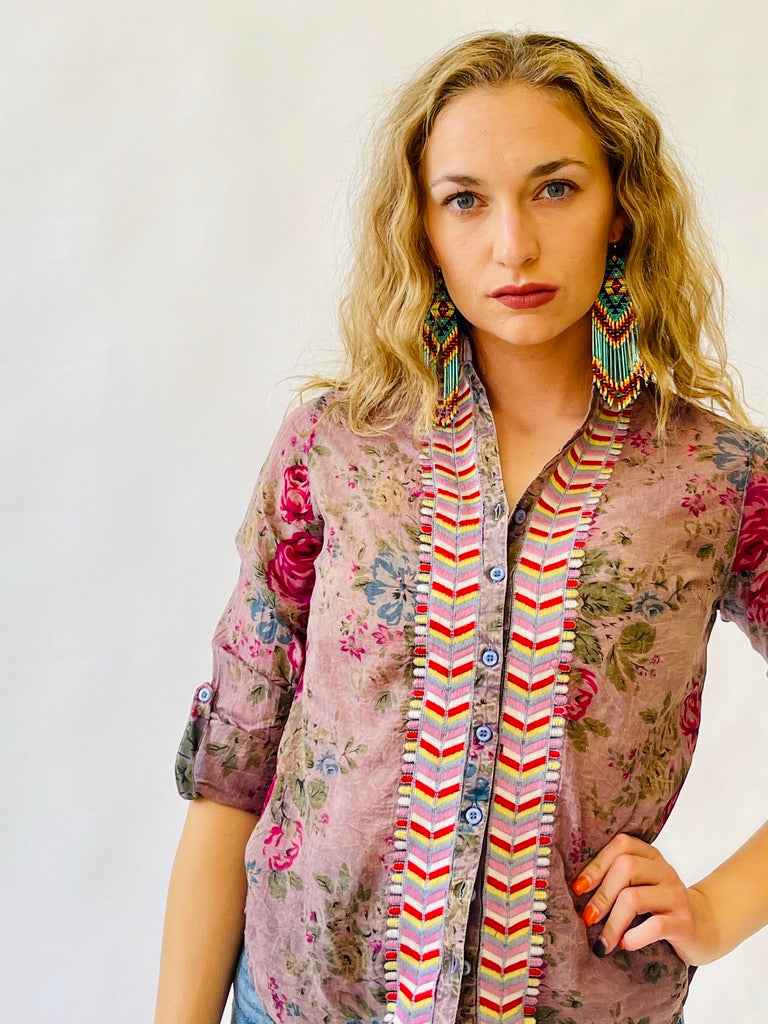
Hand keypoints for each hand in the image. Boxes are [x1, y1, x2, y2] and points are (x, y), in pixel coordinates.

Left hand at [571, 833, 720, 964]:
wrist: (706, 926)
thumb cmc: (661, 906)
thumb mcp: (642, 885)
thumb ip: (618, 879)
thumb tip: (577, 890)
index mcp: (650, 856)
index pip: (621, 845)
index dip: (596, 865)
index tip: (578, 888)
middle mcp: (664, 871)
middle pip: (625, 868)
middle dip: (601, 895)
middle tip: (588, 919)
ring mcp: (675, 896)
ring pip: (634, 898)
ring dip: (612, 923)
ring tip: (603, 942)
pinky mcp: (684, 923)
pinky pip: (655, 926)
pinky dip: (634, 936)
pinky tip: (626, 944)